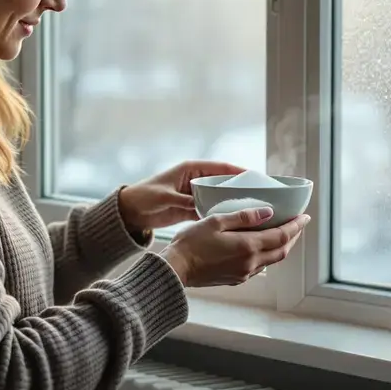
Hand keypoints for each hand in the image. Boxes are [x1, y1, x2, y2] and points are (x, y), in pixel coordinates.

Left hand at [117, 160, 244, 231]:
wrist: (130, 211)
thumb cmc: (144, 197)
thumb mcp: (165, 197)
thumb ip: (183, 201)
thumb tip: (200, 207)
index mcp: (191, 169)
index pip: (220, 167)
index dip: (239, 171)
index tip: (256, 176)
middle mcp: (195, 180)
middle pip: (223, 182)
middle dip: (240, 188)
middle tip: (260, 196)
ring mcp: (194, 194)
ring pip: (218, 197)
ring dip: (232, 202)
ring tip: (252, 210)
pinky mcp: (191, 208)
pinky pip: (210, 209)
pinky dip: (219, 214)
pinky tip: (233, 222)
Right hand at [159, 208, 310, 286]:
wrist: (176, 270)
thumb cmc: (191, 243)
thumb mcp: (216, 221)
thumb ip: (243, 217)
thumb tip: (267, 212)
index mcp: (248, 246)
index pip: (282, 235)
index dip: (296, 226)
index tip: (304, 216)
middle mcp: (250, 263)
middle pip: (282, 250)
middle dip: (293, 236)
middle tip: (297, 224)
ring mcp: (243, 273)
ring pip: (272, 260)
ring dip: (281, 246)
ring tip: (282, 233)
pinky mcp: (235, 279)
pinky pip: (258, 266)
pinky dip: (266, 254)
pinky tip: (260, 247)